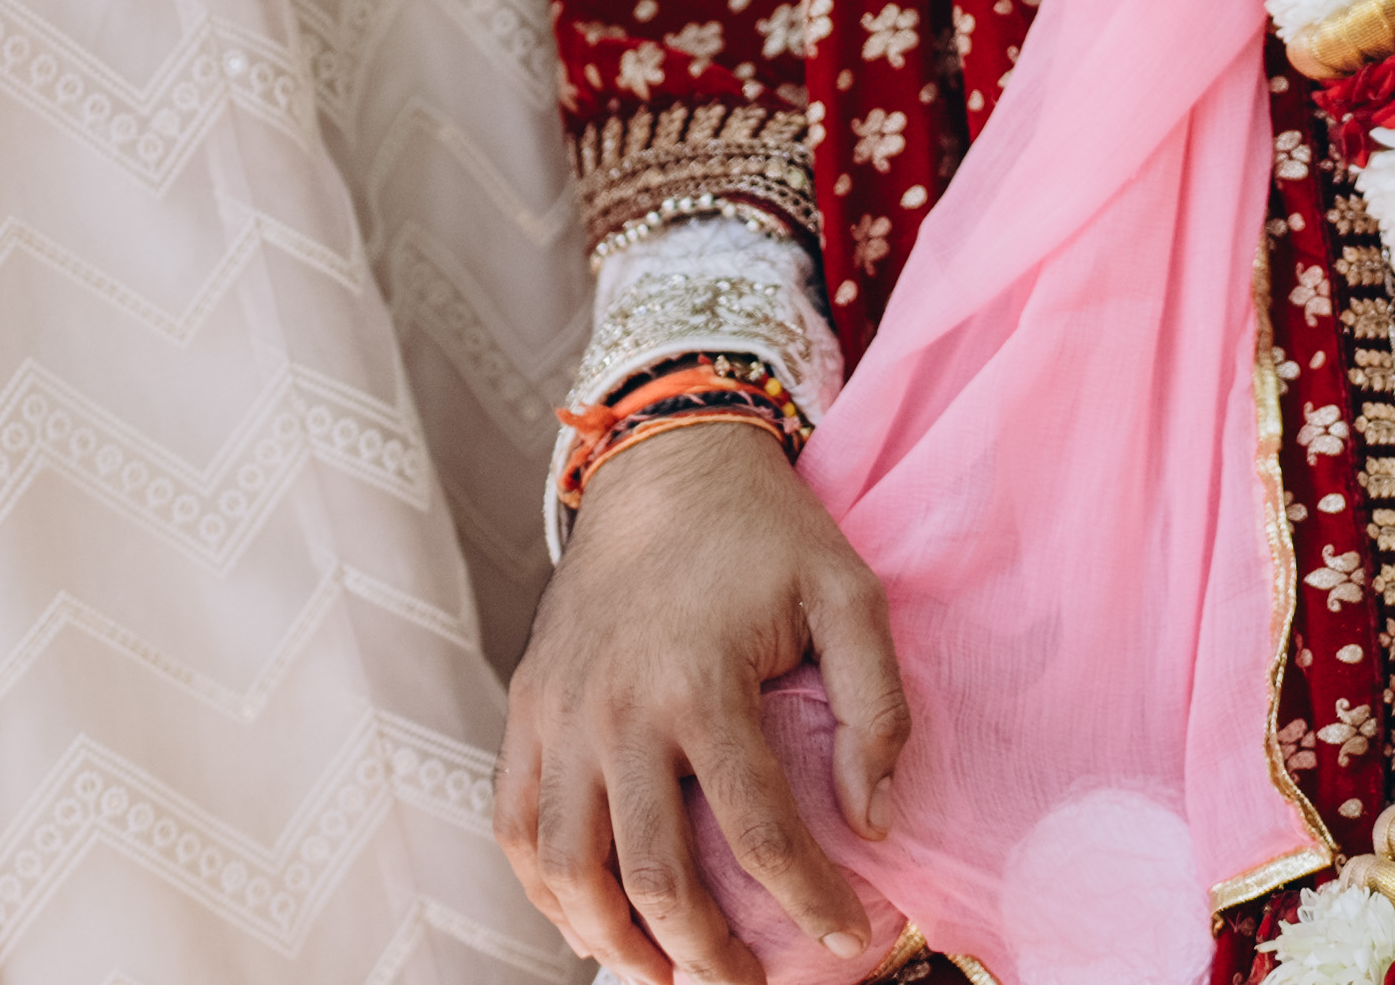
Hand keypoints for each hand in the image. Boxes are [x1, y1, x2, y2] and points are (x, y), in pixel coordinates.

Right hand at [496, 422, 912, 984]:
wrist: (662, 463)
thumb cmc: (766, 532)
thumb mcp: (849, 593)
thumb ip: (878, 706)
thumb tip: (873, 821)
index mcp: (701, 684)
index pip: (760, 833)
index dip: (810, 902)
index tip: (850, 940)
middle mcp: (617, 710)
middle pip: (654, 875)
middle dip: (708, 955)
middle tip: (752, 983)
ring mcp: (559, 714)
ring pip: (568, 869)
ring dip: (616, 941)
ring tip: (668, 975)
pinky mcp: (525, 709)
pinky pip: (516, 827)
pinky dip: (545, 892)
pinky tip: (590, 923)